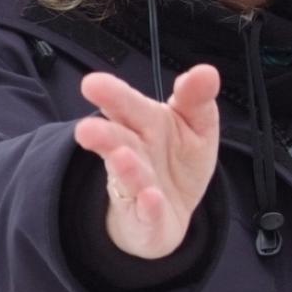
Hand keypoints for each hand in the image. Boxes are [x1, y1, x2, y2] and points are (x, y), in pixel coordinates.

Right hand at [73, 64, 220, 259]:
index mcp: (143, 123)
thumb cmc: (179, 159)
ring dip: (124, 167)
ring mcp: (136, 187)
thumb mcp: (197, 125)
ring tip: (120, 157)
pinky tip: (150, 197)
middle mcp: (133, 152)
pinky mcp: (146, 218)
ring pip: (127, 177)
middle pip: (118, 140)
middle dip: (104, 133)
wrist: (171, 211)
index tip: (92, 84)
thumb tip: (205, 73)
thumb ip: (197, 99)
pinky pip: (147, 212)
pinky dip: (147, 205)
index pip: (126, 105)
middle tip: (85, 128)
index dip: (112, 95)